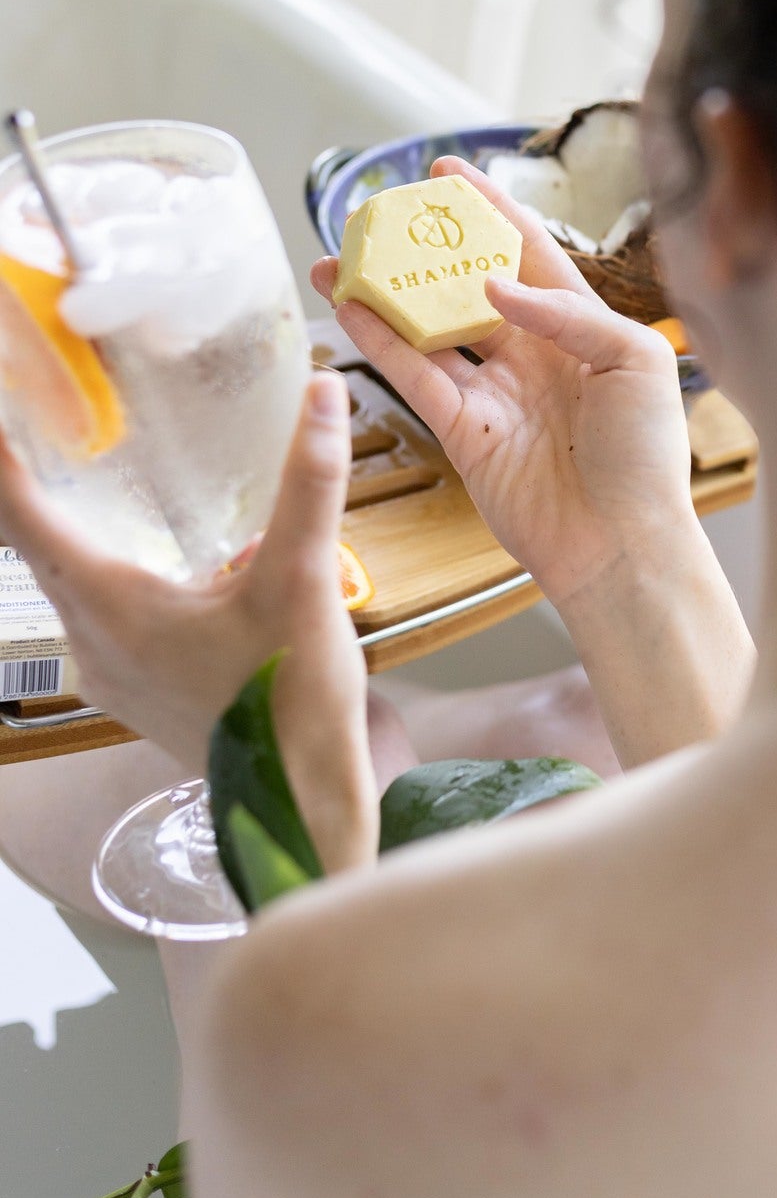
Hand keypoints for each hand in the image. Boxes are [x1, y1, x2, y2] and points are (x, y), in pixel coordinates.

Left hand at [0, 373, 376, 873]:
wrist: (305, 805)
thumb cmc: (292, 701)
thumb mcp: (302, 580)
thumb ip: (309, 481)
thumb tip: (324, 392)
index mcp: (109, 605)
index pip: (20, 516)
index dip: (1, 458)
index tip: (3, 405)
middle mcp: (90, 639)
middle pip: (41, 543)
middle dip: (44, 482)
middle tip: (60, 422)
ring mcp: (108, 670)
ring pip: (77, 578)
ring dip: (92, 529)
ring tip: (117, 476)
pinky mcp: (136, 688)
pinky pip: (108, 611)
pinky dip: (125, 570)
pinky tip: (191, 562)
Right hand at [315, 156, 694, 614]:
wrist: (622, 545)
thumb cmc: (646, 457)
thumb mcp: (636, 361)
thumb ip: (569, 312)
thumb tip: (494, 284)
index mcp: (582, 328)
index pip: (528, 252)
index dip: (490, 210)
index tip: (449, 173)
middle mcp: (534, 354)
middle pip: (466, 285)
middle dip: (424, 251)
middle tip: (380, 216)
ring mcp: (495, 392)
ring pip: (429, 329)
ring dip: (385, 295)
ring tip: (340, 261)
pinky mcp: (463, 432)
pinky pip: (415, 377)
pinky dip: (381, 344)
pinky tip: (351, 310)